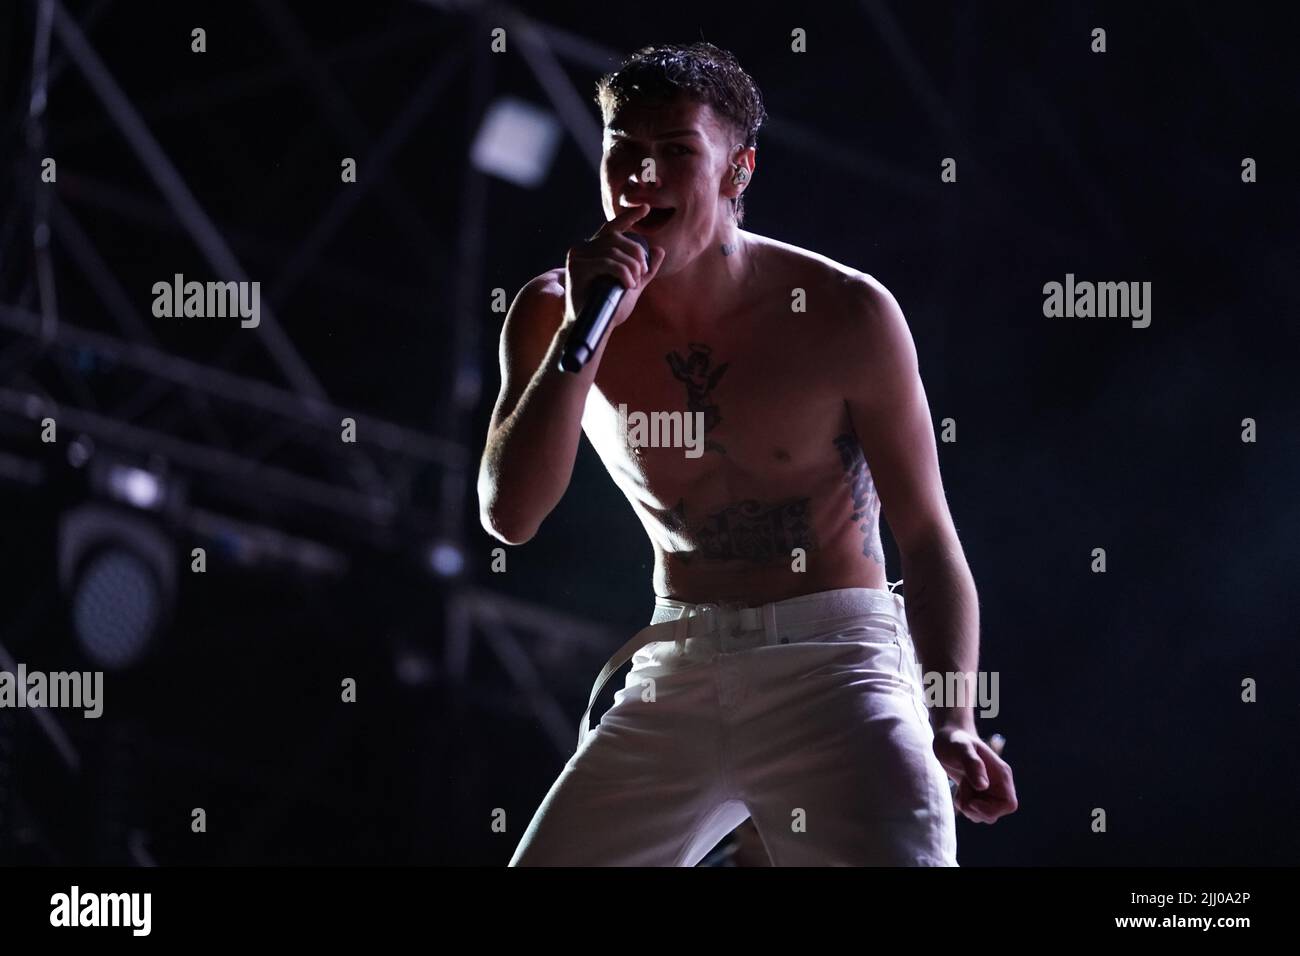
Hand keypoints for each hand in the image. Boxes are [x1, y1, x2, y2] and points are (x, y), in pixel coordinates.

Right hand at [563, 203, 665, 328]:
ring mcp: (578, 257)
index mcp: (596, 250)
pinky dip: (622, 272)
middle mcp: (584, 249)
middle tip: (643, 271)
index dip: (628, 217)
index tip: (645, 209)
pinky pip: (606, 262)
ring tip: (634, 282)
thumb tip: (660, 250)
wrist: (593, 326)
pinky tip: (627, 284)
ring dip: (630, 266)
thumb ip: (645, 270)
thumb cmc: (609, 307)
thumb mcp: (632, 285)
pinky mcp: (576, 268)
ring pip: (612, 251)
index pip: (612, 228)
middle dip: (636, 253)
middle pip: (616, 239)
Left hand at [932, 726, 1017, 823]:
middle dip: (976, 809)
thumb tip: (983, 786)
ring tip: (961, 786)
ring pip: (984, 815)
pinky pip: (975, 812)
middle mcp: (999, 784)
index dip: (992, 809)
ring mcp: (989, 790)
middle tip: (963, 789)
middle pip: (995, 813)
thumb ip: (973, 764)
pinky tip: (959, 789)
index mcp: (1001, 774)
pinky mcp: (978, 794)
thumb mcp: (961, 748)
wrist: (948, 737)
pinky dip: (964, 805)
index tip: (973, 800)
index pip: (1009, 804)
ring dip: (968, 807)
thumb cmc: (954, 740)